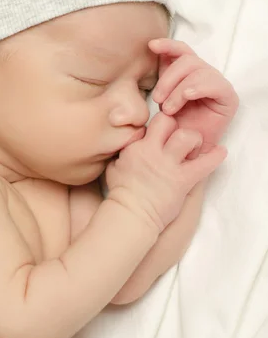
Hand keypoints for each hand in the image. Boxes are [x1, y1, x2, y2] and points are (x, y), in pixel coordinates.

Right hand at [106, 112, 225, 232]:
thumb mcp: (115, 166)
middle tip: (181, 139)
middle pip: (168, 121)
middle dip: (177, 126)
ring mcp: (168, 166)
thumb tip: (131, 142)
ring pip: (188, 136)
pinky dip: (215, 157)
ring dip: (195, 140)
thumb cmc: (122, 194)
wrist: (131, 216)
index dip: (161, 126)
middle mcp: (152, 152)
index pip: (152, 122)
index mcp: (136, 147)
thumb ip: (125, 151)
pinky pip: (205, 164)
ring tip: (195, 148)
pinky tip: (221, 152)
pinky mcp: (182, 180)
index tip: (166, 135)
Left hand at [149, 39, 238, 154]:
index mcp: (188, 73)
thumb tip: (153, 47)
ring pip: (198, 71)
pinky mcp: (228, 98)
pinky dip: (197, 87)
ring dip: (178, 89)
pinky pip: (214, 84)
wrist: (181, 152)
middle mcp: (204, 75)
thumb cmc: (169, 127)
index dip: (168, 45)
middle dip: (168, 78)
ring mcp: (217, 85)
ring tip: (168, 109)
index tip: (151, 46)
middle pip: (187, 60)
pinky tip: (187, 96)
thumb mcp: (160, 97)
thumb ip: (161, 75)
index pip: (182, 51)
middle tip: (157, 99)